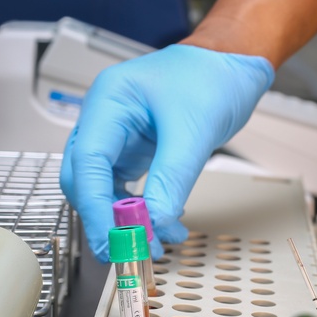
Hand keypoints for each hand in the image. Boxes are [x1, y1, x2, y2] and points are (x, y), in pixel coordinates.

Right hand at [60, 43, 273, 261]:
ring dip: (124, 219)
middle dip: (104, 218)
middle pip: (84, 178)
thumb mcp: (195, 130)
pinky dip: (139, 209)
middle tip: (129, 251)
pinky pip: (124, 187)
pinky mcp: (133, 149)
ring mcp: (116, 135)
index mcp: (109, 101)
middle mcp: (105, 118)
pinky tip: (160, 222)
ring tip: (155, 242)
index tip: (113, 240)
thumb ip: (172, 178)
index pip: (86, 162)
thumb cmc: (212, 76)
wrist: (232, 65)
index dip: (95, 207)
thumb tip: (157, 223)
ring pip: (102, 187)